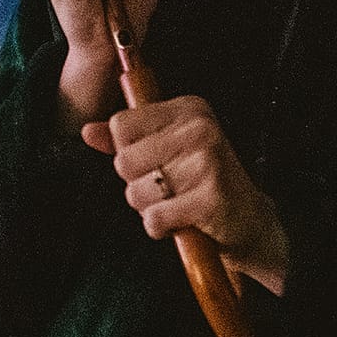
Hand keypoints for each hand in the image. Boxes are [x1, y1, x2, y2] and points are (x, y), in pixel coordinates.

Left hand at [83, 95, 288, 295]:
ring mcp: (207, 162)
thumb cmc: (202, 182)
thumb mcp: (166, 149)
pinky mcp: (211, 198)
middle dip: (137, 183)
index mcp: (188, 109)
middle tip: (169, 188)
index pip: (121, 125)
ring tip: (177, 203)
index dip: (128, 152)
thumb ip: (126, 139)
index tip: (156, 161)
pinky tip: (181, 221)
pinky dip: (160, 227)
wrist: (249, 221)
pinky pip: (154, 218)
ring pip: (135, 192)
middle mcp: (200, 129)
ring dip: (149, 208)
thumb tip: (87, 131)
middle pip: (123, 160)